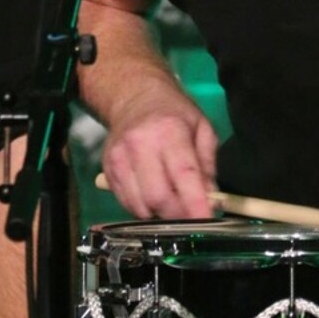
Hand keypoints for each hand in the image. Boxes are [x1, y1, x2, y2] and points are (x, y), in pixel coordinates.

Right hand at [101, 88, 217, 219]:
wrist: (134, 96)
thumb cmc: (174, 113)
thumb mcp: (202, 128)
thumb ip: (208, 164)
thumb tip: (211, 199)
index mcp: (170, 131)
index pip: (184, 174)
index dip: (195, 202)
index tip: (206, 221)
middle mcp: (140, 144)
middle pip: (158, 196)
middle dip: (178, 214)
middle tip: (190, 215)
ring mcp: (119, 158)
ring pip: (140, 205)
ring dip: (159, 215)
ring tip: (172, 203)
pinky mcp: (106, 168)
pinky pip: (125, 203)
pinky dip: (142, 209)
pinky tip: (153, 197)